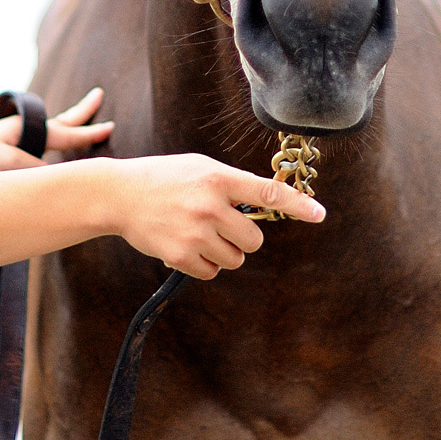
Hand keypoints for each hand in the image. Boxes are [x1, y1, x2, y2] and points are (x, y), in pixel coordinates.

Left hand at [0, 88, 113, 171]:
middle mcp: (16, 134)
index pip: (66, 131)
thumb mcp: (10, 166)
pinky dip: (44, 152)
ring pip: (43, 136)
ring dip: (61, 132)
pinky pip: (30, 153)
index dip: (89, 132)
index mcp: (23, 130)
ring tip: (76, 128)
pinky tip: (42, 163)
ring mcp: (4, 145)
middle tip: (97, 96)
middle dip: (78, 113)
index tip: (110, 125)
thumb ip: (39, 171)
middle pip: (56, 122)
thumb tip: (57, 179)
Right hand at [107, 153, 325, 279]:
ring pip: (235, 258)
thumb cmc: (166, 177)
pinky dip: (204, 264)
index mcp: (218, 177)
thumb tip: (265, 203)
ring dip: (224, 251)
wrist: (120, 194)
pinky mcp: (180, 255)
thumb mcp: (200, 167)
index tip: (320, 214)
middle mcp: (210, 205)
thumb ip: (232, 183)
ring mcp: (195, 232)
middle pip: (255, 238)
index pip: (267, 192)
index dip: (297, 204)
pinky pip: (212, 271)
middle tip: (223, 224)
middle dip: (244, 236)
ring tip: (199, 232)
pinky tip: (186, 244)